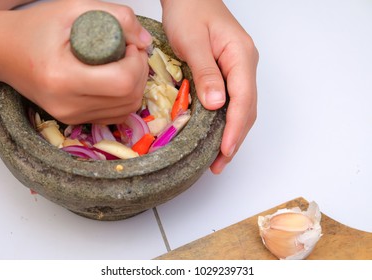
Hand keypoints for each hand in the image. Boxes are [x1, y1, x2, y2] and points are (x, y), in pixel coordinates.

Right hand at [0, 0, 152, 123]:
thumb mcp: (74, 10)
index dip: (136, 62)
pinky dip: (125, 97)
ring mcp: (71, 116)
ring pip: (127, 108)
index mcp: (63, 77)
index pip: (122, 82)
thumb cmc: (34, 29)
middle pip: (129, 97)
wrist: (5, 52)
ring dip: (135, 85)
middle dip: (139, 72)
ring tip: (124, 64)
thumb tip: (145, 41)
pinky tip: (116, 80)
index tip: (130, 45)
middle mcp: (68, 104)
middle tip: (130, 52)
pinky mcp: (75, 120)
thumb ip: (116, 18)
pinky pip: (116, 115)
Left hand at [161, 0, 257, 173]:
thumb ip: (206, 73)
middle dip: (235, 138)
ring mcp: (239, 69)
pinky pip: (233, 101)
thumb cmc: (189, 11)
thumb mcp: (193, 41)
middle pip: (247, 109)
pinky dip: (226, 121)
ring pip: (242, 108)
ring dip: (232, 133)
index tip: (225, 151)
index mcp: (240, 56)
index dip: (235, 128)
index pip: (244, 99)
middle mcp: (245, 65)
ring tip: (219, 158)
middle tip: (219, 163)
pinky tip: (217, 134)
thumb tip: (217, 105)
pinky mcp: (229, 72)